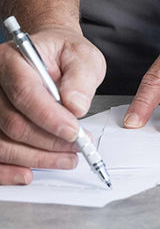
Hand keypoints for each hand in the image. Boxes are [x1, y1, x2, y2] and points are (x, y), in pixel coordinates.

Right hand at [0, 27, 105, 183]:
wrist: (50, 55)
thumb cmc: (64, 54)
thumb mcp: (83, 57)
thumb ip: (81, 79)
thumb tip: (75, 107)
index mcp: (12, 60)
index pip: (24, 92)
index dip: (50, 118)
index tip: (74, 132)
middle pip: (12, 122)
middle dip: (49, 141)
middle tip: (78, 147)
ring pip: (2, 142)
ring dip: (35, 157)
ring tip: (66, 158)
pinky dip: (8, 169)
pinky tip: (28, 173)